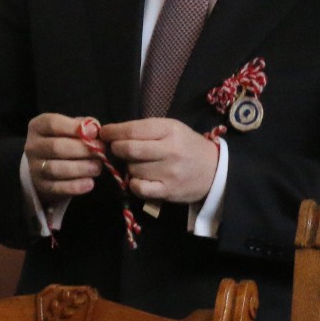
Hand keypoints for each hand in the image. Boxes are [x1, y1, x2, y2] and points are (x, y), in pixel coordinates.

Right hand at [25, 113, 103, 200]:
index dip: (74, 127)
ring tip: (97, 167)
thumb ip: (83, 126)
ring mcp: (34, 167)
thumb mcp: (70, 129)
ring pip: (56, 169)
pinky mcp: (41, 186)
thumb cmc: (64, 142)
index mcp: (38, 127)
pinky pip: (58, 187)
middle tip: (101, 152)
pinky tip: (90, 183)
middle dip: (82, 149)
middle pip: (56, 147)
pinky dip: (76, 186)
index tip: (94, 132)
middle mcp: (32, 146)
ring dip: (81, 168)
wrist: (48, 167)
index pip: (52, 124)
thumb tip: (94, 129)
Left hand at [98, 117, 219, 205]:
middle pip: (128, 149)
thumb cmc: (186, 146)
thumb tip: (112, 133)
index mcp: (169, 130)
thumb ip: (144, 129)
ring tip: (139, 164)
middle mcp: (170, 150)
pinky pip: (139, 188)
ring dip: (129, 166)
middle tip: (117, 148)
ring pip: (132, 169)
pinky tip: (140, 179)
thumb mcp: (171, 129)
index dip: (113, 131)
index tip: (104, 133)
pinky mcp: (168, 191)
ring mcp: (170, 173)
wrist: (215, 171)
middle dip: (117, 148)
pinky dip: (134, 183)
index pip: (132, 130)